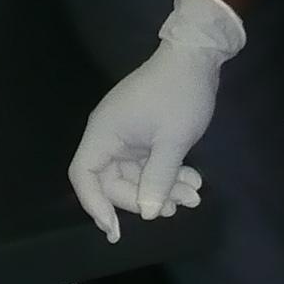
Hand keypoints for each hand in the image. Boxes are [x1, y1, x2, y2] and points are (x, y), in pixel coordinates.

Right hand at [69, 0, 244, 241]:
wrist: (199, 55)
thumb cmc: (180, 94)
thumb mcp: (173, 140)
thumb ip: (158, 178)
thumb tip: (147, 213)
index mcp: (104, 134)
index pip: (84, 176)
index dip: (95, 205)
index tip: (114, 229)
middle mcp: (110, 135)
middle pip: (114, 180)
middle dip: (144, 197)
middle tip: (175, 209)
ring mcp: (129, 133)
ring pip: (137, 172)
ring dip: (163, 187)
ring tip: (193, 198)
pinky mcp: (146, 131)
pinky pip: (150, 160)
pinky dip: (169, 172)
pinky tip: (194, 182)